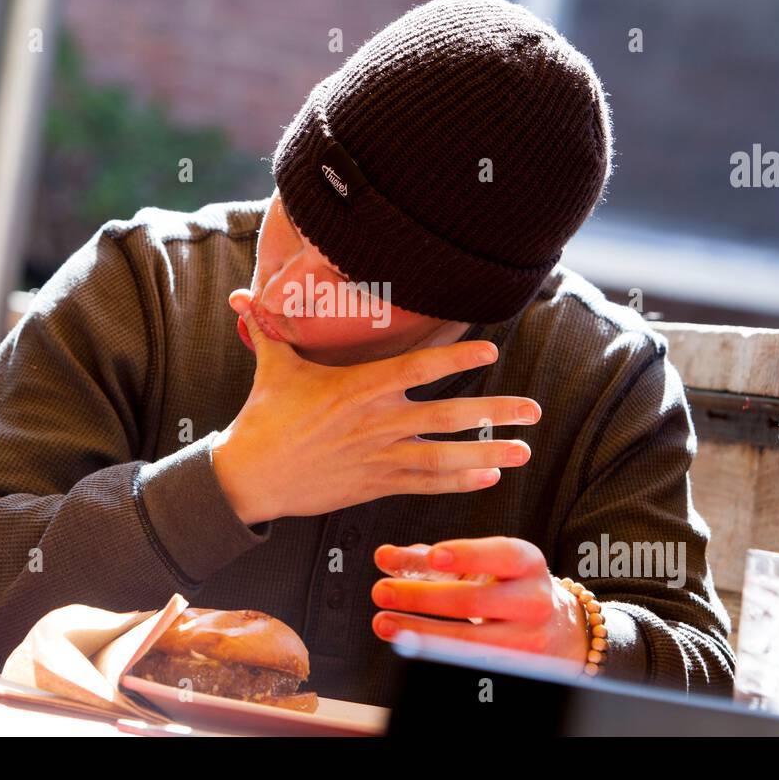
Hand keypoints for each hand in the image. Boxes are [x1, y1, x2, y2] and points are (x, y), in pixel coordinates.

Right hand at [210, 289, 542, 525]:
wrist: (249, 477)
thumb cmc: (263, 416)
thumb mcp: (273, 364)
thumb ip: (272, 327)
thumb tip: (244, 294)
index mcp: (359, 386)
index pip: (419, 366)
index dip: (458, 356)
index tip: (492, 349)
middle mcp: (377, 421)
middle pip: (449, 415)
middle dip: (495, 412)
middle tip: (534, 411)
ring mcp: (379, 456)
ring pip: (445, 456)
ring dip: (488, 453)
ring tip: (524, 450)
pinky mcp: (375, 485)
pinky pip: (426, 484)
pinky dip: (459, 481)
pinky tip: (488, 477)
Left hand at [369, 537, 591, 664]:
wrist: (558, 628)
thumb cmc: (505, 586)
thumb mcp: (480, 565)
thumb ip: (429, 559)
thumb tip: (383, 556)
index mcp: (527, 563)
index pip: (501, 555)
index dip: (467, 554)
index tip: (433, 556)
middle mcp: (534, 600)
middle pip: (475, 600)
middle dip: (422, 596)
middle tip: (381, 591)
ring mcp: (528, 639)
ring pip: (470, 640)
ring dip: (420, 632)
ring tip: (383, 623)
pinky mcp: (515, 668)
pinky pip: (471, 663)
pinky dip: (437, 654)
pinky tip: (408, 644)